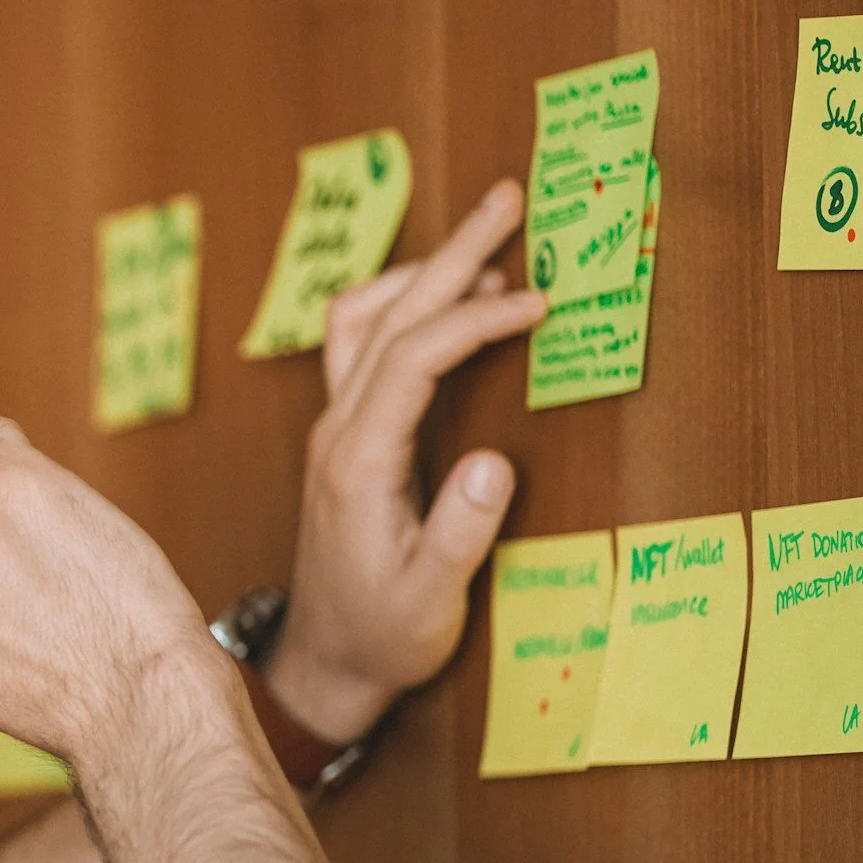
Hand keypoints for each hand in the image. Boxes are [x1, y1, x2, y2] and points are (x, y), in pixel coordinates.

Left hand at [260, 179, 547, 745]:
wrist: (324, 664)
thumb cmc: (382, 635)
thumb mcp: (430, 599)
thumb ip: (461, 533)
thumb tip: (494, 465)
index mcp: (359, 464)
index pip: (413, 359)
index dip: (475, 319)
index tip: (538, 301)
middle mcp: (337, 434)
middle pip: (385, 317)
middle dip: (449, 253)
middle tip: (507, 198)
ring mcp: (333, 431)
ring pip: (362, 322)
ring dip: (421, 272)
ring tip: (487, 240)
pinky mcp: (343, 439)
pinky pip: (362, 347)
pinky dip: (405, 307)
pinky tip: (446, 301)